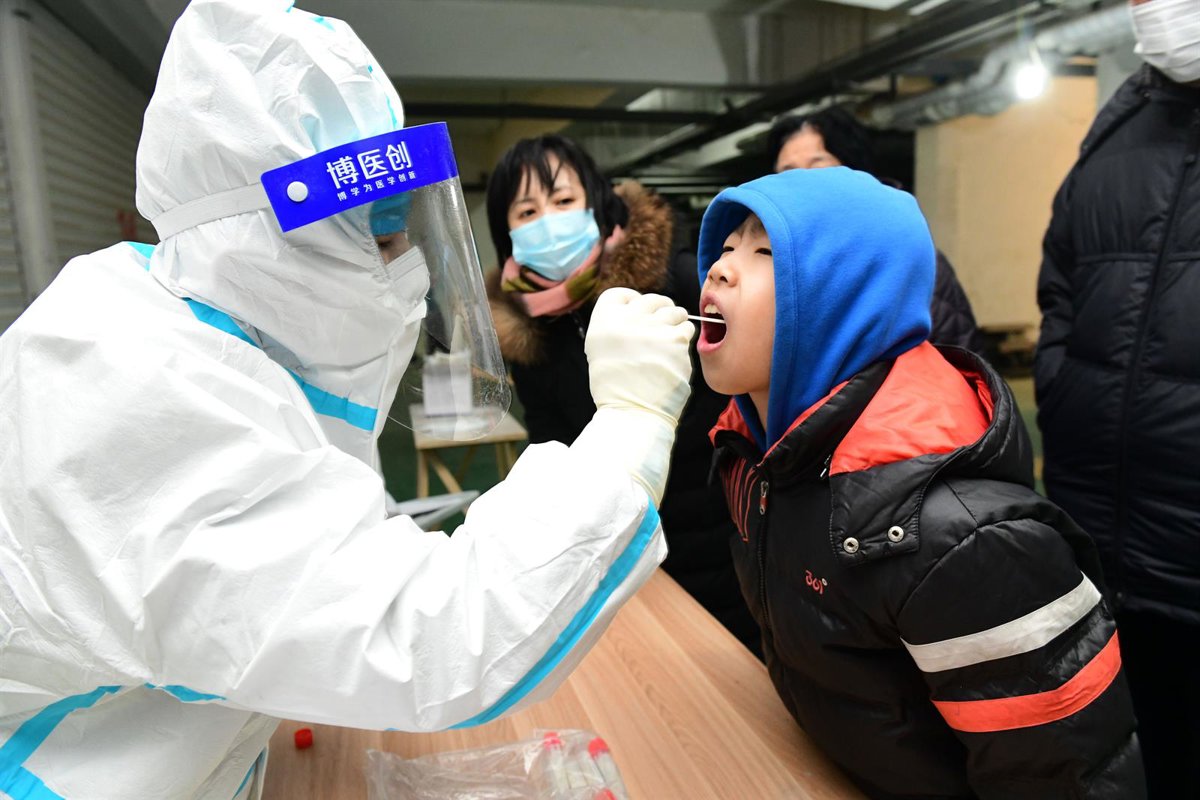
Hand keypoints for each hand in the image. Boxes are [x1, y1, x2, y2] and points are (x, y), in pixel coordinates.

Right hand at [585, 287, 694, 426]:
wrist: (633, 414)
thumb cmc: (617, 388)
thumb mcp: (601, 350)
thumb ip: (616, 326)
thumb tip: (637, 308)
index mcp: (604, 321)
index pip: (622, 294)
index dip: (633, 301)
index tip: (639, 315)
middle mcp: (627, 320)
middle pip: (651, 300)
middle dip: (658, 312)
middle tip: (658, 331)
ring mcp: (653, 328)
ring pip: (674, 311)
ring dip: (674, 323)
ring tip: (668, 344)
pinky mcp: (675, 340)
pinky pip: (686, 328)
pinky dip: (684, 339)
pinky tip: (675, 355)